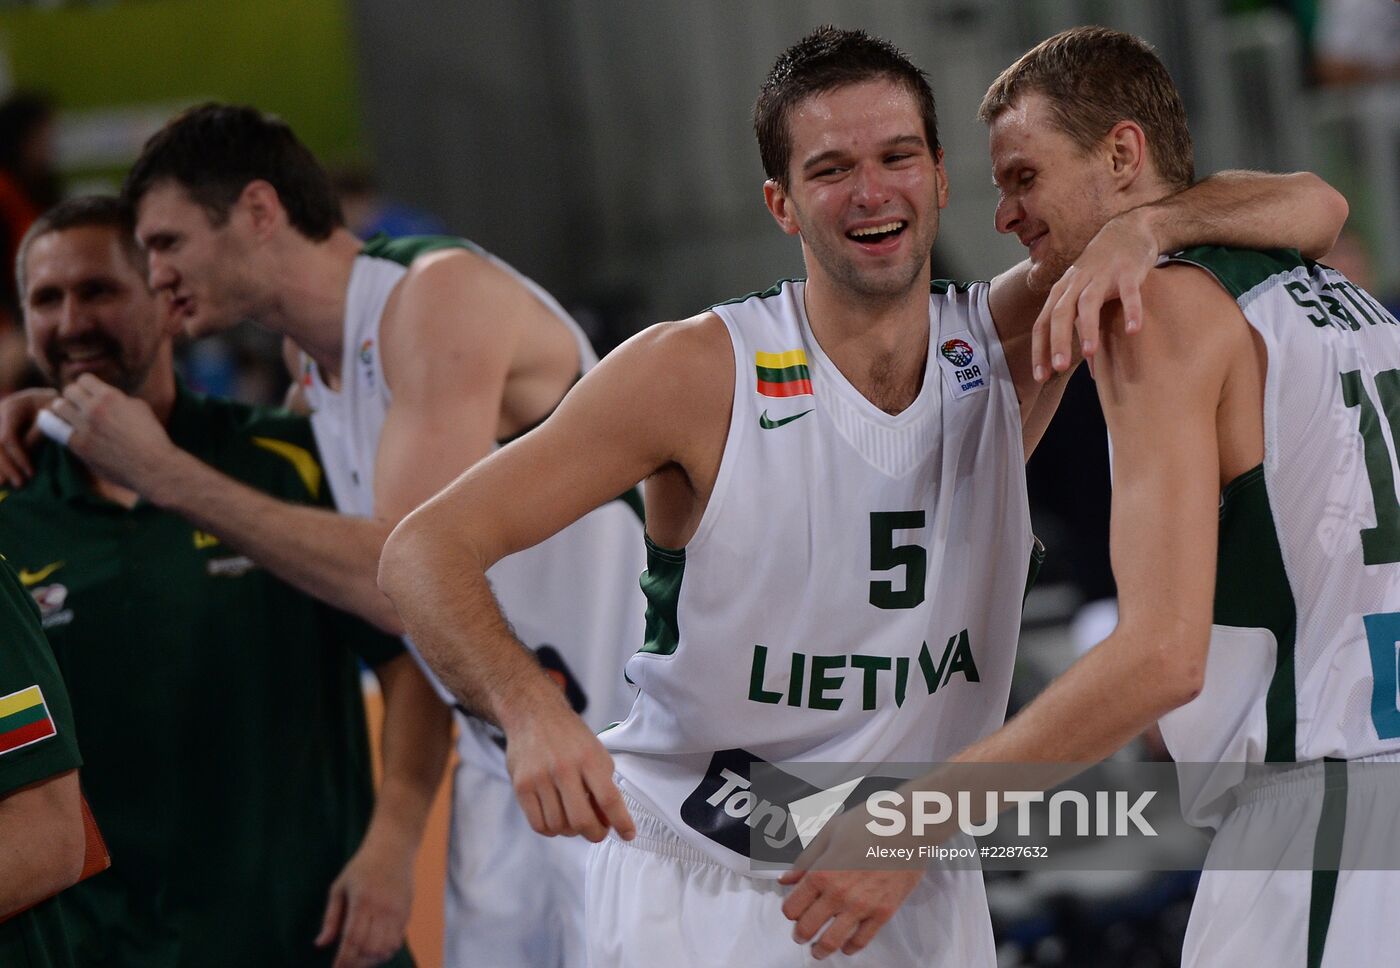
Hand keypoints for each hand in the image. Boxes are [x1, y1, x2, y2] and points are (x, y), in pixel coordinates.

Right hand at [0, 387, 56, 485]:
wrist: (45, 401)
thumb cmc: (54, 408)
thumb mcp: (53, 414)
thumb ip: (39, 432)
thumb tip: (27, 450)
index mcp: (11, 408)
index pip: (8, 438)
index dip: (18, 458)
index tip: (31, 473)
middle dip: (6, 467)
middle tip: (20, 484)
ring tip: (4, 484)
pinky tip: (1, 479)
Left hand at [48, 374, 178, 495]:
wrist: (153, 466)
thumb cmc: (151, 437)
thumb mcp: (140, 408)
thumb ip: (118, 398)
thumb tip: (103, 398)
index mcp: (111, 396)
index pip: (84, 379)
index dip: (87, 386)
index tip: (91, 395)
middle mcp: (94, 409)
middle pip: (68, 391)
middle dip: (75, 397)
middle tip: (80, 407)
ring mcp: (84, 428)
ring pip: (58, 407)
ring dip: (64, 410)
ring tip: (72, 418)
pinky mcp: (79, 446)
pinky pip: (54, 429)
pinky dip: (57, 426)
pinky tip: (64, 428)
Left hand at [315, 836, 413, 967]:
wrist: (393, 848)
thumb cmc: (362, 867)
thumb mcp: (339, 887)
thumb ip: (331, 918)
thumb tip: (320, 944)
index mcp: (362, 900)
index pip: (353, 940)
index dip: (344, 960)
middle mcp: (382, 908)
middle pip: (370, 948)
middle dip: (356, 963)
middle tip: (345, 966)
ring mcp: (397, 911)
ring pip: (385, 949)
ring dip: (371, 961)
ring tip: (359, 961)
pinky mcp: (406, 913)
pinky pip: (397, 942)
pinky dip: (385, 953)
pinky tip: (373, 953)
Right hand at [504, 700, 634, 842]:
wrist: (534, 714)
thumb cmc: (569, 737)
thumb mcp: (596, 753)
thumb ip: (604, 786)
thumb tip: (608, 822)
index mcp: (589, 758)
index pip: (609, 799)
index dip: (621, 822)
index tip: (628, 834)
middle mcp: (564, 768)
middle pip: (582, 820)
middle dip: (595, 834)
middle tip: (598, 832)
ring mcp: (540, 778)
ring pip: (559, 826)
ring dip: (571, 831)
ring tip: (574, 820)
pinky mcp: (521, 786)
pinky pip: (538, 824)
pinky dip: (551, 830)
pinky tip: (557, 819)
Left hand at [779, 805, 922, 959]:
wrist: (908, 826)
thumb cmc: (869, 823)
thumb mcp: (829, 833)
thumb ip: (805, 860)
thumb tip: (786, 879)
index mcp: (821, 873)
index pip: (792, 907)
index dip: (789, 911)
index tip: (793, 911)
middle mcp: (838, 894)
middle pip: (807, 927)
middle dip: (800, 934)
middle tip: (801, 935)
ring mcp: (861, 906)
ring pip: (832, 941)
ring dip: (821, 949)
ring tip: (819, 950)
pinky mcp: (883, 913)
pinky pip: (862, 940)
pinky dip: (850, 947)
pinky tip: (846, 946)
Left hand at [1032, 208, 1154, 381]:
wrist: (1128, 229)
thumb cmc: (1102, 271)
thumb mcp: (1083, 295)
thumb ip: (1082, 328)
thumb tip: (1087, 370)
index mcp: (1061, 292)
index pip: (1042, 323)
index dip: (1040, 350)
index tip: (1041, 376)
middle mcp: (1076, 283)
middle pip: (1060, 313)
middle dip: (1058, 342)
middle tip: (1059, 368)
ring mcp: (1101, 275)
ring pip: (1089, 302)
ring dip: (1088, 327)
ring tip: (1090, 352)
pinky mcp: (1128, 270)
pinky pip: (1128, 292)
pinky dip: (1131, 309)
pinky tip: (1134, 330)